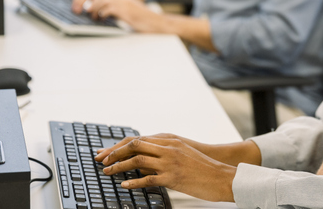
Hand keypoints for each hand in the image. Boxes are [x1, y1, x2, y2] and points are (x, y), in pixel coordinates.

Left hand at [71, 0, 163, 31]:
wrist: (157, 23)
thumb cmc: (140, 20)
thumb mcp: (122, 12)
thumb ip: (109, 9)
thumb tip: (91, 13)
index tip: (75, 7)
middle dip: (80, 0)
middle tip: (76, 10)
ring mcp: (122, 1)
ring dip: (92, 9)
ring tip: (95, 18)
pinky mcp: (125, 9)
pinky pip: (107, 8)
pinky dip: (102, 14)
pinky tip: (104, 19)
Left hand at [95, 134, 236, 201]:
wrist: (220, 175)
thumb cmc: (202, 166)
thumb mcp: (182, 153)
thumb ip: (163, 152)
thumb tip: (142, 161)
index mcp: (170, 140)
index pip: (138, 139)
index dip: (120, 145)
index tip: (106, 152)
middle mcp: (168, 148)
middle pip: (135, 145)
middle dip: (114, 152)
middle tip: (102, 160)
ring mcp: (170, 162)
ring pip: (138, 160)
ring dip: (119, 166)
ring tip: (107, 172)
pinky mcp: (172, 177)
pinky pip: (147, 179)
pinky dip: (133, 181)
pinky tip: (124, 185)